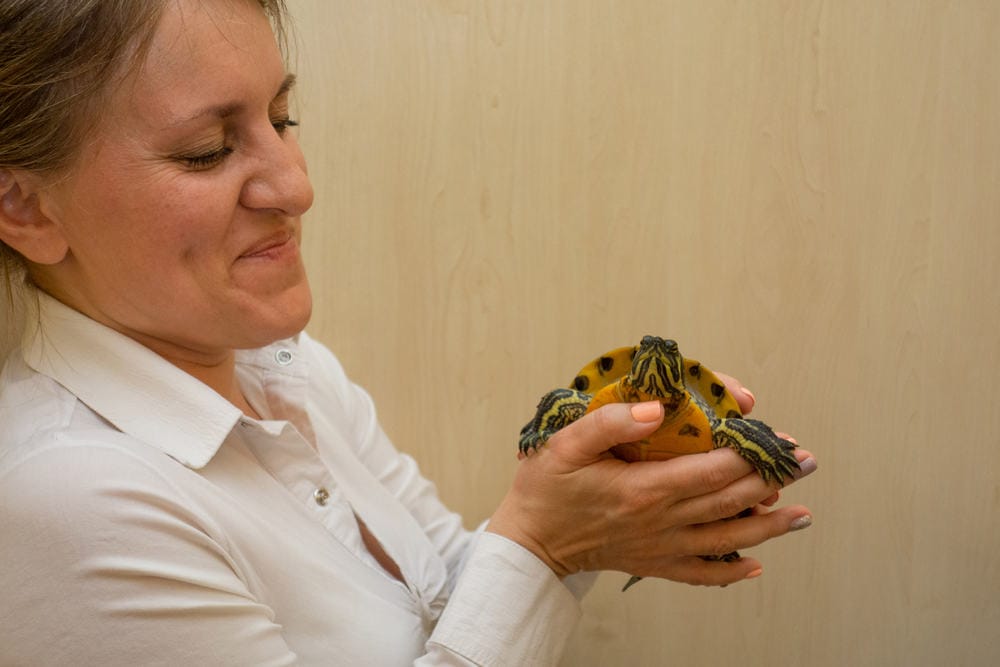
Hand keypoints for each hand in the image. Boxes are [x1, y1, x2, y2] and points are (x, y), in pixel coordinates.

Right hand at [488, 382, 815, 586]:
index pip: (712, 470)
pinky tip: (755, 565)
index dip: (750, 454)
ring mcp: (661, 548)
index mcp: (644, 489)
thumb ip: (612, 422)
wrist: (529, 542)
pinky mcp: (655, 565)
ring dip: (769, 527)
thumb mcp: (566, 443)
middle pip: (730, 501)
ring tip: (802, 515)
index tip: (777, 438)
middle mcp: (661, 522)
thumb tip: (660, 410)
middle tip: (804, 463)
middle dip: (772, 481)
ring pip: (728, 539)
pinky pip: (703, 574)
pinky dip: (732, 572)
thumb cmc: (546, 487)